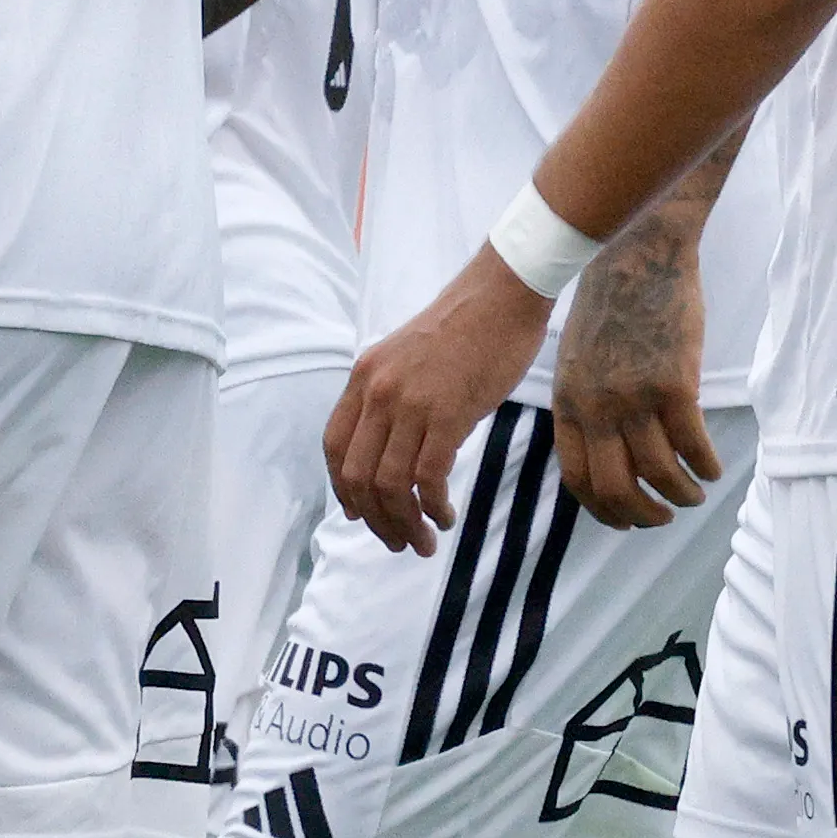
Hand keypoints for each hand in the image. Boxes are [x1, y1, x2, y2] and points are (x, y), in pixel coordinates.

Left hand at [328, 252, 553, 552]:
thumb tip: (393, 451)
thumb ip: (391, 397)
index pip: (335, 447)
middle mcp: (378, 391)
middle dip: (376, 521)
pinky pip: (427, 477)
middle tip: (399, 542)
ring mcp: (410, 403)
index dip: (344, 490)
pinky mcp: (447, 413)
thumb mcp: (406, 357)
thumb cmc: (464, 327)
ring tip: (424, 541)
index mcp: (364, 377)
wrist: (501, 295)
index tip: (361, 515)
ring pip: (390, 485)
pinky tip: (446, 516)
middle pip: (358, 476)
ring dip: (404, 524)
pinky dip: (433, 507)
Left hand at [550, 217, 718, 530]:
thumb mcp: (578, 357)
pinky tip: (711, 468)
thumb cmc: (612, 302)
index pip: (578, 478)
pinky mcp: (674, 384)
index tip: (625, 520)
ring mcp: (634, 397)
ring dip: (681, 495)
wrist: (639, 254)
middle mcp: (596, 407)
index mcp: (568, 402)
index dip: (604, 510)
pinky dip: (704, 466)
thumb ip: (587, 402)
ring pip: (659, 474)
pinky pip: (692, 445)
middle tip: (665, 518)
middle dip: (644, 516)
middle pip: (617, 489)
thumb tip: (607, 451)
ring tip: (695, 493)